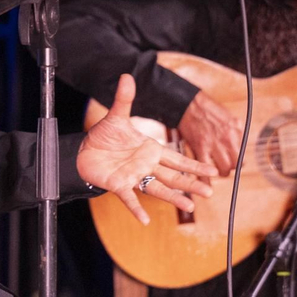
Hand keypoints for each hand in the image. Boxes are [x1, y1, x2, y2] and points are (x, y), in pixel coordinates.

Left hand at [78, 74, 217, 224]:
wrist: (83, 151)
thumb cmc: (104, 137)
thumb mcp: (116, 116)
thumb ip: (125, 99)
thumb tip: (127, 76)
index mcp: (150, 150)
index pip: (177, 158)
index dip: (194, 165)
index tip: (212, 171)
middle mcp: (146, 166)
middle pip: (173, 176)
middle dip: (191, 183)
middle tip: (210, 192)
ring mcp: (134, 177)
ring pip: (158, 188)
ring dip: (173, 198)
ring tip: (190, 207)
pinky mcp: (118, 185)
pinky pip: (129, 198)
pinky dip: (136, 209)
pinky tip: (144, 220)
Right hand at [177, 91, 242, 175]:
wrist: (190, 104)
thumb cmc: (208, 109)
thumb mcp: (229, 117)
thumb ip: (237, 133)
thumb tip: (240, 146)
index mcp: (235, 131)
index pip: (243, 156)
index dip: (237, 162)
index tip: (233, 162)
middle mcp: (227, 139)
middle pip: (235, 165)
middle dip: (229, 169)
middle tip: (223, 167)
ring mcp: (214, 145)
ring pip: (223, 170)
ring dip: (219, 173)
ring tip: (213, 170)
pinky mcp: (200, 148)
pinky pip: (205, 168)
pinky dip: (204, 178)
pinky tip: (203, 181)